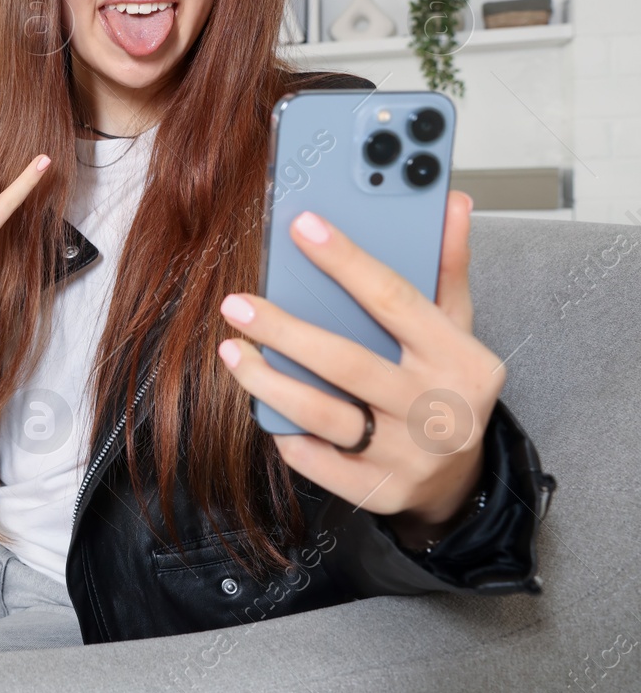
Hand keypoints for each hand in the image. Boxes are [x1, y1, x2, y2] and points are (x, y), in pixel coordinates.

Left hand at [217, 192, 499, 544]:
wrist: (459, 478)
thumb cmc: (448, 385)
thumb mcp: (459, 329)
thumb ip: (448, 268)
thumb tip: (452, 202)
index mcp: (461, 360)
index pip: (396, 300)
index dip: (347, 261)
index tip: (303, 226)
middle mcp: (436, 408)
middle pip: (347, 362)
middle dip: (285, 330)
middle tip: (236, 304)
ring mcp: (407, 455)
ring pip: (322, 414)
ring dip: (267, 381)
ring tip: (231, 350)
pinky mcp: (377, 490)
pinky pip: (314, 460)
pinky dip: (283, 430)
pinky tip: (261, 403)